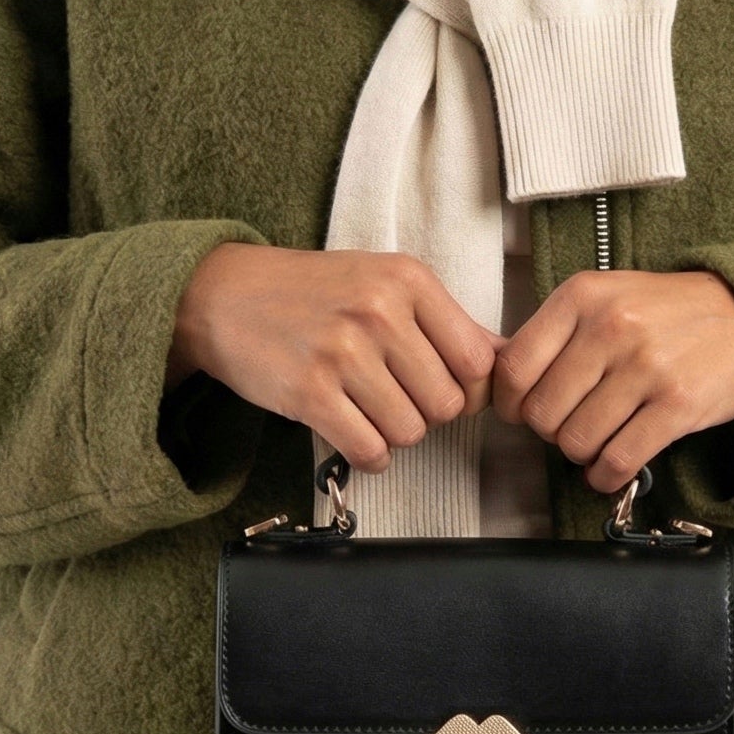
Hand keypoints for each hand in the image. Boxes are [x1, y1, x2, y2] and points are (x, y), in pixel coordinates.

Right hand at [166, 244, 497, 474]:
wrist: (224, 295)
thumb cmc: (313, 291)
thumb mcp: (385, 282)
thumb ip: (446, 322)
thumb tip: (509, 359)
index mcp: (407, 280)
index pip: (478, 360)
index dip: (466, 386)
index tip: (440, 384)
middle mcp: (379, 312)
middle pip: (448, 404)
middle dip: (427, 412)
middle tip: (394, 395)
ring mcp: (342, 352)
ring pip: (411, 431)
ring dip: (394, 433)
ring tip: (367, 407)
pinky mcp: (309, 393)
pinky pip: (369, 450)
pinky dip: (368, 453)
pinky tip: (352, 430)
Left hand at [492, 269, 733, 494]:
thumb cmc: (668, 313)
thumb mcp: (607, 297)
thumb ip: (557, 333)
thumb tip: (505, 386)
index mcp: (583, 295)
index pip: (515, 368)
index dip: (511, 403)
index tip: (522, 411)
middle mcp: (612, 326)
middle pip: (542, 412)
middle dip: (550, 431)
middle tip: (570, 425)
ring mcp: (646, 366)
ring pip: (576, 441)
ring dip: (581, 454)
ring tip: (597, 441)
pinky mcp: (678, 405)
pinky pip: (618, 459)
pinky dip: (606, 476)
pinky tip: (610, 469)